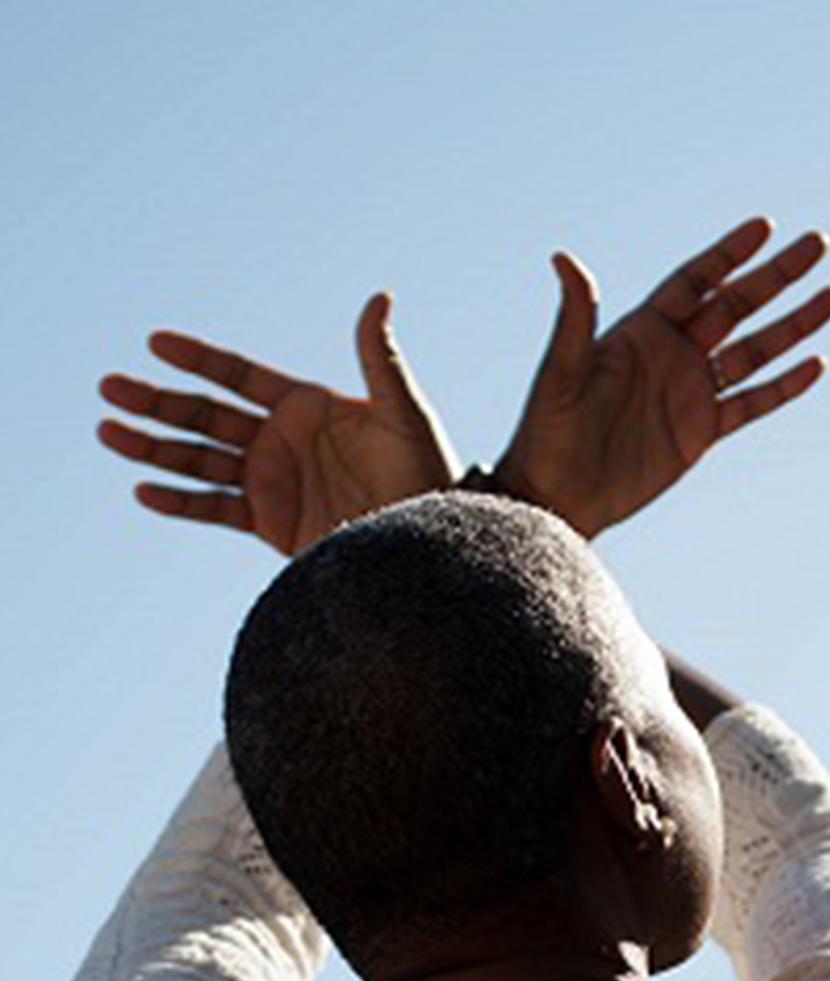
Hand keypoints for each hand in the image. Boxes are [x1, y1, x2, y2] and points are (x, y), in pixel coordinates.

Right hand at [97, 296, 460, 555]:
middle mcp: (279, 439)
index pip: (238, 375)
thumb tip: (380, 297)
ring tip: (108, 432)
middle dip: (157, 401)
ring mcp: (271, 481)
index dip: (197, 359)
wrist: (423, 537)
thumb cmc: (425, 472)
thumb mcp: (404, 414)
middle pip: (205, 415)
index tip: (156, 342)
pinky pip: (215, 510)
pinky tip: (143, 489)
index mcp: (304, 405)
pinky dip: (180, 502)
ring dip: (153, 447)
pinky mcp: (270, 523)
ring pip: (199, 460)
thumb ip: (380, 361)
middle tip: (108, 386)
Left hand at [494, 218, 829, 537]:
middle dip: (775, 276)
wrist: (558, 497)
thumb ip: (575, 316)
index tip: (764, 227)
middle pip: (735, 305)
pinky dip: (783, 386)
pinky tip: (816, 364)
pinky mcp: (700, 432)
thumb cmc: (547, 432)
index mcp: (641, 330)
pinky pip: (751, 403)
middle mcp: (671, 353)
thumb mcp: (560, 372)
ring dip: (792, 325)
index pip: (694, 281)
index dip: (728, 255)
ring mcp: (690, 392)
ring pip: (753, 351)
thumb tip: (563, 256)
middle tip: (818, 244)